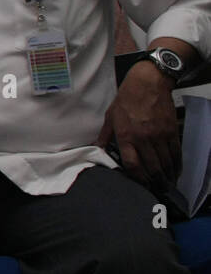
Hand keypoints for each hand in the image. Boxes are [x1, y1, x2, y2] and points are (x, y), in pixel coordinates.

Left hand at [95, 61, 180, 187]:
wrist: (148, 84)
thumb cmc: (127, 99)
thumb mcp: (110, 117)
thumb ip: (104, 135)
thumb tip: (96, 148)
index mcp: (125, 135)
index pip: (132, 164)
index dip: (137, 177)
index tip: (139, 184)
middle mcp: (142, 138)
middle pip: (151, 167)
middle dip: (154, 181)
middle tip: (156, 189)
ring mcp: (158, 135)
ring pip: (165, 162)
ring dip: (166, 176)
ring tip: (166, 184)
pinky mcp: (171, 131)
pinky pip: (175, 152)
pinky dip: (177, 164)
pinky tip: (175, 171)